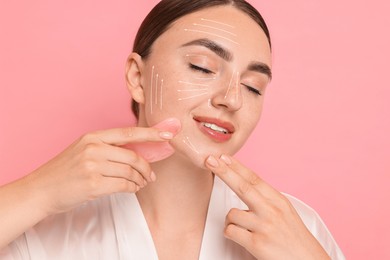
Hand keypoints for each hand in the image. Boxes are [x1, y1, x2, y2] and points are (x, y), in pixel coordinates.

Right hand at [26, 125, 176, 215]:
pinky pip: (124, 185)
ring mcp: (92, 166)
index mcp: (93, 137)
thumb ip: (108, 149)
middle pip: (133, 156)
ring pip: (130, 172)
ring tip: (140, 184)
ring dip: (140, 180)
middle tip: (151, 176)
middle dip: (147, 168)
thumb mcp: (84, 151)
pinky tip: (132, 189)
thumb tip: (139, 153)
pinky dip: (132, 188)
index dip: (151, 133)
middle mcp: (93, 148)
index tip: (168, 134)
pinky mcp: (92, 184)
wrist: (41, 189)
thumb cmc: (65, 171)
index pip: (129, 132)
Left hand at [205, 155, 329, 259]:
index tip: (223, 157)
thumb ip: (267, 200)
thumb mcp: (285, 212)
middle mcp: (272, 210)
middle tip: (210, 161)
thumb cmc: (295, 239)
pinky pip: (231, 231)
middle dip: (224, 172)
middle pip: (242, 186)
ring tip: (243, 228)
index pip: (254, 179)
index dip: (237, 167)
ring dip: (231, 220)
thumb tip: (246, 187)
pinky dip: (231, 233)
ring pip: (232, 214)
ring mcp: (264, 226)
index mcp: (278, 201)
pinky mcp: (257, 243)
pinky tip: (242, 238)